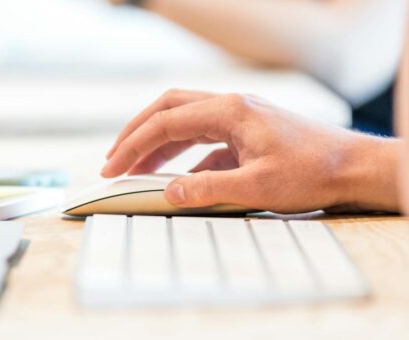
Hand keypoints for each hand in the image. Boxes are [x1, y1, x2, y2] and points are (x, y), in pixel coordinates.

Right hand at [102, 89, 399, 213]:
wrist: (355, 168)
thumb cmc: (313, 172)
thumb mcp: (257, 187)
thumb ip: (207, 189)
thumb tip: (168, 192)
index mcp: (229, 111)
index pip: (166, 122)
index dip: (133, 145)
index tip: (112, 167)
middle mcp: (231, 106)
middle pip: (168, 109)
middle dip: (136, 133)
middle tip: (113, 159)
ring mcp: (239, 117)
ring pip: (184, 122)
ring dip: (157, 144)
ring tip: (134, 169)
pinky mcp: (246, 133)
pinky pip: (204, 140)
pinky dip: (183, 156)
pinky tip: (177, 179)